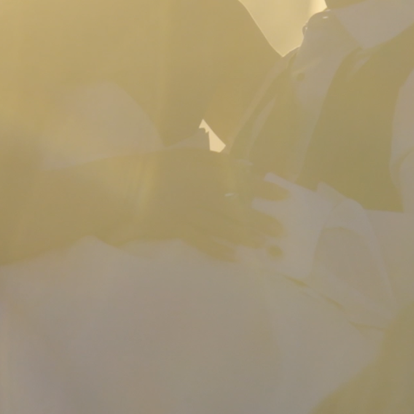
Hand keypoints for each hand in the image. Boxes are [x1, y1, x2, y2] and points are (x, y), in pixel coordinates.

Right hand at [112, 149, 281, 258]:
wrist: (127, 185)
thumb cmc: (161, 167)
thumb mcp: (190, 157)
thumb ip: (217, 162)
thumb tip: (245, 169)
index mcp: (205, 173)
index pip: (242, 180)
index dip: (265, 188)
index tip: (285, 195)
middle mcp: (201, 195)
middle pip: (236, 209)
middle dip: (260, 220)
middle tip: (281, 230)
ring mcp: (190, 214)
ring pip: (222, 227)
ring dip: (244, 237)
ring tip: (263, 245)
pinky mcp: (178, 229)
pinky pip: (201, 242)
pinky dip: (218, 250)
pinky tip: (234, 257)